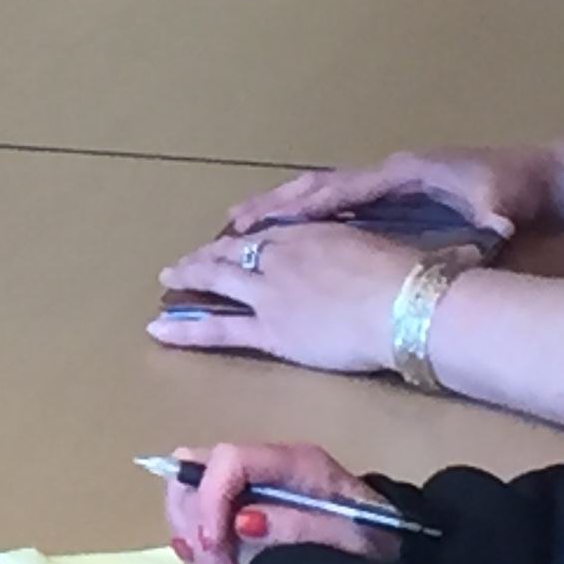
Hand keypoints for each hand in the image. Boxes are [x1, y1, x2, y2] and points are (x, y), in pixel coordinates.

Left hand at [150, 223, 416, 373]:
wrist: (405, 302)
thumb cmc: (406, 275)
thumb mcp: (372, 245)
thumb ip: (351, 249)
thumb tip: (356, 259)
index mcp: (306, 234)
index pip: (264, 236)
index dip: (243, 242)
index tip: (231, 242)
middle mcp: (279, 257)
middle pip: (232, 252)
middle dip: (206, 256)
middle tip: (186, 260)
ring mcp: (269, 292)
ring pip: (218, 279)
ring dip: (190, 277)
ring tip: (166, 278)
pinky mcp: (270, 330)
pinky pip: (220, 329)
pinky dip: (186, 329)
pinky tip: (157, 329)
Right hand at [160, 442, 399, 563]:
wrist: (392, 549)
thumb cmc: (378, 540)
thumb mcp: (353, 539)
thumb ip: (301, 527)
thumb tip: (242, 521)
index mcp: (293, 462)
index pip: (228, 459)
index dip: (208, 498)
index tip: (211, 546)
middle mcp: (262, 464)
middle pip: (194, 472)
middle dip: (195, 529)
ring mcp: (245, 484)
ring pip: (186, 497)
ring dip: (196, 548)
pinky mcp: (236, 506)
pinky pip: (195, 519)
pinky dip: (200, 554)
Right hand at [228, 146, 554, 245]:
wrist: (540, 176)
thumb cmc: (515, 188)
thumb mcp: (503, 201)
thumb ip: (492, 212)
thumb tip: (495, 223)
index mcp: (399, 173)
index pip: (337, 188)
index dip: (298, 206)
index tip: (259, 221)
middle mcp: (384, 173)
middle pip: (315, 185)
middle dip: (272, 203)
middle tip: (228, 221)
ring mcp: (387, 181)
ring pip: (321, 190)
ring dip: (283, 206)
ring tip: (241, 223)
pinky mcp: (394, 192)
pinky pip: (337, 200)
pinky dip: (306, 211)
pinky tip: (291, 229)